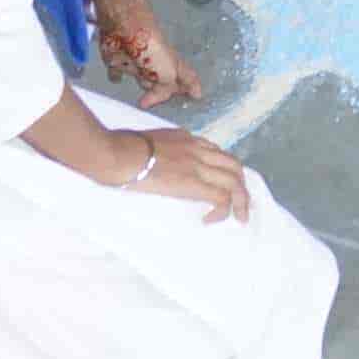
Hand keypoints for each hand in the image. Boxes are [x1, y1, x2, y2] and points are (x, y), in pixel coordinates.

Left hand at [92, 0, 205, 107]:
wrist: (124, 27)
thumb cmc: (150, 49)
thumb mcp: (167, 72)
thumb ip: (168, 88)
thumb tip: (179, 95)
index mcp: (170, 65)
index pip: (185, 77)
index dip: (191, 86)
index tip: (196, 97)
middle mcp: (156, 63)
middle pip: (162, 79)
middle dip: (163, 91)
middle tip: (159, 105)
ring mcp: (137, 60)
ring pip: (143, 77)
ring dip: (144, 85)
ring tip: (143, 99)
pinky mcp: (118, 58)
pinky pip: (118, 70)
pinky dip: (117, 76)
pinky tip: (116, 80)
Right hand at [108, 126, 252, 221]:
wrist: (118, 154)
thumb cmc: (119, 148)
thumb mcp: (145, 140)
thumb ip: (156, 148)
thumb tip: (150, 159)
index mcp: (185, 138)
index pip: (215, 152)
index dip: (223, 169)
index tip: (222, 182)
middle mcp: (198, 149)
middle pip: (233, 165)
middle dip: (241, 184)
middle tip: (240, 203)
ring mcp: (198, 165)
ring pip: (234, 181)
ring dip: (240, 200)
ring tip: (239, 217)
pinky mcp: (193, 183)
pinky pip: (221, 198)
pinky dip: (222, 210)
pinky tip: (210, 220)